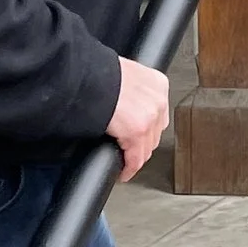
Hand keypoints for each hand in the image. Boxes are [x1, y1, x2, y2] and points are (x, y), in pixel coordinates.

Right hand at [106, 55, 170, 178]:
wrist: (89, 77)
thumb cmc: (100, 75)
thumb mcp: (126, 75)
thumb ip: (133, 89)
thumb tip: (127, 101)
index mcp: (157, 84)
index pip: (159, 113)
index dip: (149, 127)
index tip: (141, 133)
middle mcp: (158, 101)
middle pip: (155, 133)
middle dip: (143, 143)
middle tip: (131, 149)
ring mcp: (149, 118)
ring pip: (147, 148)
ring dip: (136, 156)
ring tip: (126, 160)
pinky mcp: (136, 133)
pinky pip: (135, 159)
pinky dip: (129, 169)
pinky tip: (124, 172)